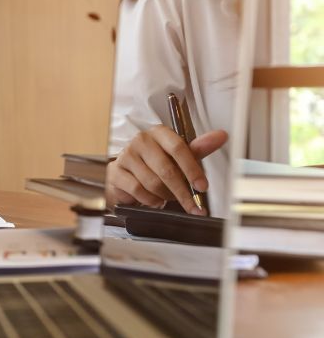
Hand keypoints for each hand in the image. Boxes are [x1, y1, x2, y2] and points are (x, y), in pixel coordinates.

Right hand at [106, 126, 227, 214]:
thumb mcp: (178, 156)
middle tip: (192, 205)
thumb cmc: (154, 163)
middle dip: (182, 192)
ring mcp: (126, 156)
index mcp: (159, 133)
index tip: (202, 187)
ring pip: (152, 182)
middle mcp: (141, 141)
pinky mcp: (115, 172)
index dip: (192, 169)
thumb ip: (198, 148)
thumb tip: (221, 136)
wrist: (125, 173)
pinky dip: (150, 200)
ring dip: (165, 196)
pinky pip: (138, 190)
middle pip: (166, 169)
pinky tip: (155, 200)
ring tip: (169, 198)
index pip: (179, 148)